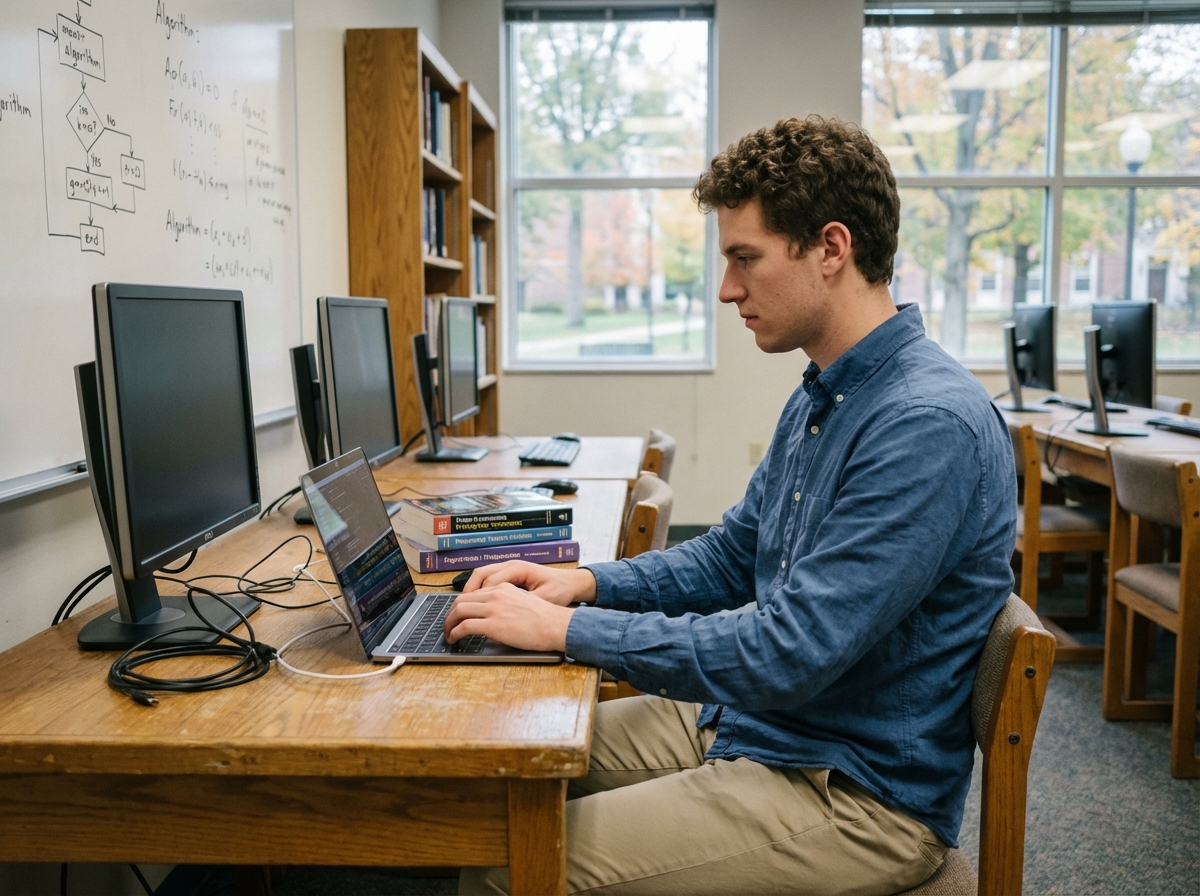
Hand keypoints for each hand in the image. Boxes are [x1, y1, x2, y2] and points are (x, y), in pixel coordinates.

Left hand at [443, 582, 574, 651]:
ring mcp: (493, 609)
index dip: (461, 604)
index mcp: (504, 588)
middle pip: (461, 600)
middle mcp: (495, 595)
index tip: (458, 614)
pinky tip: (454, 639)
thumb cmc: (546, 619)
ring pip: (459, 611)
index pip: (474, 593)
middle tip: (448, 624)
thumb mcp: (524, 603)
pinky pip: (464, 626)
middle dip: (451, 613)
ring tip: (448, 633)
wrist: (555, 625)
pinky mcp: (492, 625)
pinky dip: (455, 633)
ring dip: (449, 623)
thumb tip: (494, 616)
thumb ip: (507, 604)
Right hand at [462, 561, 596, 607]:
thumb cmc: (560, 590)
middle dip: (466, 594)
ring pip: (480, 576)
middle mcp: (510, 565)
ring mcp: (509, 568)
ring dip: (469, 591)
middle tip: (456, 612)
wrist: (571, 583)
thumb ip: (524, 603)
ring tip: (460, 609)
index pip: (489, 582)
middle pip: (480, 575)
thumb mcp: (544, 599)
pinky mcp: (509, 575)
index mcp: (518, 568)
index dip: (477, 599)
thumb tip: (505, 612)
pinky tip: (474, 604)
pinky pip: (487, 579)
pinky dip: (477, 590)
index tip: (469, 614)